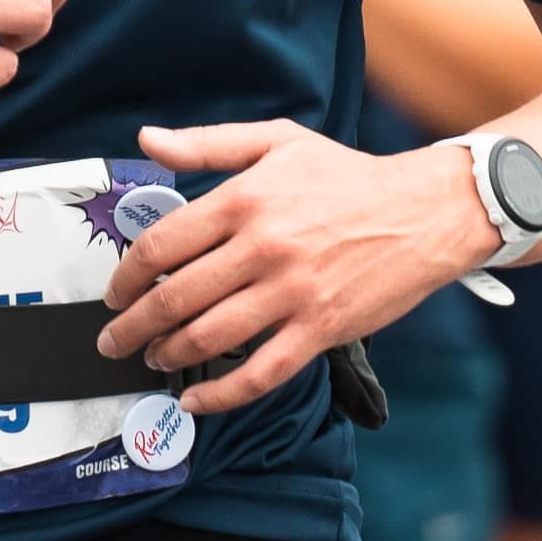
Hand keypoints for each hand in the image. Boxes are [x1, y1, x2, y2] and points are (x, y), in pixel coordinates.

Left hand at [98, 121, 496, 413]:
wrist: (425, 210)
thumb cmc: (348, 177)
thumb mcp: (278, 141)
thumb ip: (207, 145)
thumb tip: (146, 141)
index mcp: (245, 199)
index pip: (161, 245)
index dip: (126, 276)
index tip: (116, 292)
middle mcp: (263, 247)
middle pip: (175, 298)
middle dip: (132, 327)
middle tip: (115, 340)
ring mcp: (292, 292)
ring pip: (208, 338)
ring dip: (168, 356)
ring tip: (154, 359)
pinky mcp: (320, 329)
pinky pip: (259, 374)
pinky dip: (220, 394)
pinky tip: (195, 399)